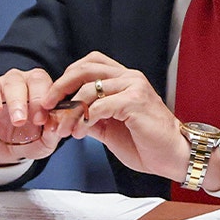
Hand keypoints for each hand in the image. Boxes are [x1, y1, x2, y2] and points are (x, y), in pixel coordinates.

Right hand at [0, 68, 64, 165]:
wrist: (8, 150)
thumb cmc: (30, 139)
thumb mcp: (44, 142)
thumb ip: (52, 134)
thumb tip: (53, 127)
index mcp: (37, 87)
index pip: (40, 83)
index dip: (40, 99)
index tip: (40, 120)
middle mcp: (17, 82)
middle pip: (16, 81)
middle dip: (18, 100)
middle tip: (19, 121)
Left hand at [45, 51, 206, 186]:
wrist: (173, 156)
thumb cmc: (147, 143)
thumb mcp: (111, 128)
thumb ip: (92, 117)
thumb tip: (67, 116)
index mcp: (124, 79)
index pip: (89, 64)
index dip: (67, 77)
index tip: (52, 99)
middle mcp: (129, 77)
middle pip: (85, 68)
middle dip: (61, 86)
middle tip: (47, 105)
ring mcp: (133, 87)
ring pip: (89, 89)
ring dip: (71, 111)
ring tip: (66, 130)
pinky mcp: (135, 101)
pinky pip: (100, 105)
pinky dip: (84, 119)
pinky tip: (81, 132)